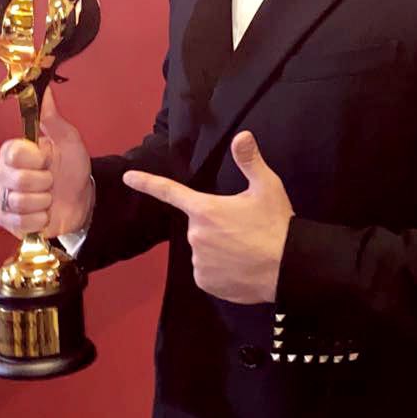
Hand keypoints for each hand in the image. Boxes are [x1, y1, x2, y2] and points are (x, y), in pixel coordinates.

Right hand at [0, 85, 92, 239]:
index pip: (13, 153)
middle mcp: (1, 174)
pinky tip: (43, 213)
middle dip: (44, 182)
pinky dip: (39, 219)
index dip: (35, 159)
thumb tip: (45, 90)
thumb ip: (52, 118)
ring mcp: (1, 198)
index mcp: (13, 152)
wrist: (80, 200)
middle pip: (17, 180)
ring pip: (20, 203)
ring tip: (48, 197)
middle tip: (51, 180)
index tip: (47, 159)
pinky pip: (20, 223)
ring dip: (44, 202)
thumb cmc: (71, 168)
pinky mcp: (6, 221)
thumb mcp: (68, 141)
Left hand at [123, 131, 291, 302]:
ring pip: (203, 249)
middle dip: (215, 225)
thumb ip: (250, 161)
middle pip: (198, 225)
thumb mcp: (267, 187)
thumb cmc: (276, 224)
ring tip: (245, 250)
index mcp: (205, 209)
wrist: (288, 268)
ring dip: (218, 248)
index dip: (147, 183)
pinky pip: (206, 271)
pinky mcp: (205, 282)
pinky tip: (239, 267)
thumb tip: (242, 135)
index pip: (169, 192)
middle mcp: (196, 235)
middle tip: (243, 229)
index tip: (128, 178)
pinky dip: (219, 269)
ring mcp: (198, 261)